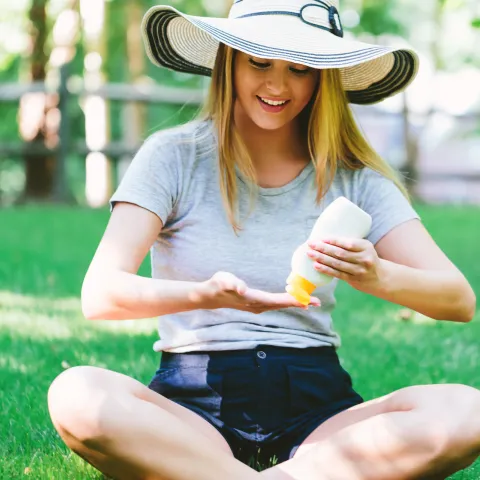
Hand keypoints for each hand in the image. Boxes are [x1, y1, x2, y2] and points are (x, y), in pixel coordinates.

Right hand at [191, 271, 320, 313]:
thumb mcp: (224, 280)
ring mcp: (257, 306)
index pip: (277, 300)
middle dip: (299, 303)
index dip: (292, 300)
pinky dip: (287, 301)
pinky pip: (276, 303)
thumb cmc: (217, 285)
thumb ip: (232, 284)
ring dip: (295, 303)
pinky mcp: (256, 304)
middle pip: (282, 305)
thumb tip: (242, 288)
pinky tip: (293, 299)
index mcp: (253, 299)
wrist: (210, 296)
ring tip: (310, 302)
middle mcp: (258, 305)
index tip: (306, 300)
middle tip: (317, 302)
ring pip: (280, 305)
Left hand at [306, 237, 383, 291]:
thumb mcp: (364, 247)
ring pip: (337, 263)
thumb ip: (350, 243)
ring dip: (321, 258)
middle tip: (311, 244)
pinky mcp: (352, 279)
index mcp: (366, 247)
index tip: (322, 238)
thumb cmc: (366, 257)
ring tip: (310, 254)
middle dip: (323, 248)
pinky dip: (325, 269)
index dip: (334, 241)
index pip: (349, 243)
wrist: (379, 277)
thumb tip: (325, 239)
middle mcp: (364, 259)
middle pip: (340, 253)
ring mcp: (358, 270)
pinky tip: (316, 265)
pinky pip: (337, 274)